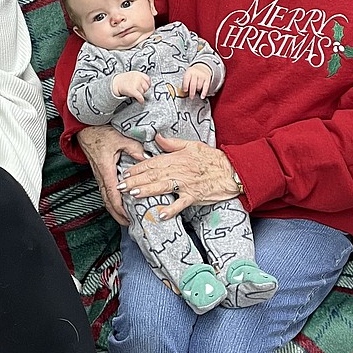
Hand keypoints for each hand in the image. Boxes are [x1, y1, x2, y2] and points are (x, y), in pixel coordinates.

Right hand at [78, 124, 145, 225]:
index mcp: (106, 170)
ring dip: (114, 209)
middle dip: (117, 215)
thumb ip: (134, 149)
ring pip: (105, 197)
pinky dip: (112, 200)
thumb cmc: (100, 133)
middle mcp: (101, 175)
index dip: (120, 208)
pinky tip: (119, 202)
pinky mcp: (100, 173)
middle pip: (107, 201)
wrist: (85, 129)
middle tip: (128, 224)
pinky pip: (105, 190)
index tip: (128, 216)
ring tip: (125, 217)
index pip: (113, 195)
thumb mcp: (120, 138)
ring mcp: (99, 175)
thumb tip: (146, 158)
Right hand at [112, 71, 150, 102]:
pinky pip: (140, 96)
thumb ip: (141, 78)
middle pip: (146, 87)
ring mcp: (135, 84)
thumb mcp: (133, 75)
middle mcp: (138, 78)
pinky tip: (141, 101)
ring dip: (141, 95)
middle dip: (144, 90)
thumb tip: (149, 86)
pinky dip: (141, 100)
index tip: (146, 87)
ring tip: (136, 93)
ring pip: (143, 92)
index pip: (148, 80)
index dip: (148, 85)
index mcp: (138, 74)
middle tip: (139, 91)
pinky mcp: (132, 90)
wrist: (115, 83)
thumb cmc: (125, 80)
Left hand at [119, 134, 240, 219]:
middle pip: (154, 175)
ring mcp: (186, 184)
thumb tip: (156, 137)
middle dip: (135, 180)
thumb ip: (172, 143)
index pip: (153, 162)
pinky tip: (160, 214)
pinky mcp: (194, 196)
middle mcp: (179, 170)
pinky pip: (181, 204)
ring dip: (147, 191)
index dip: (138, 168)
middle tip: (120, 186)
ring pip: (163, 187)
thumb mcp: (192, 145)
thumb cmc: (212, 159)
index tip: (125, 172)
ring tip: (133, 195)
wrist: (232, 171)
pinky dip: (171, 209)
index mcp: (177, 158)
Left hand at [181, 63, 213, 97]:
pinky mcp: (207, 79)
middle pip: (193, 84)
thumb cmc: (193, 73)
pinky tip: (202, 96)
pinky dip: (204, 92)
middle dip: (192, 92)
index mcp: (189, 72)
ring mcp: (202, 76)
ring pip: (199, 86)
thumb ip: (185, 83)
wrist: (202, 67)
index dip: (185, 85)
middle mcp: (196, 73)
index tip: (185, 91)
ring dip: (197, 91)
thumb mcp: (188, 75)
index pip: (186, 79)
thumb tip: (183, 92)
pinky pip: (206, 87)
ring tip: (196, 92)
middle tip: (191, 97)